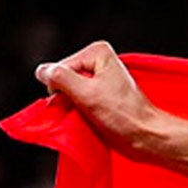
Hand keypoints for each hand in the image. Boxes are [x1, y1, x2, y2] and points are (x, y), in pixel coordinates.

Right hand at [34, 42, 161, 152]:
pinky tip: (90, 116)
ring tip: (91, 113)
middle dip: (67, 96)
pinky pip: (75, 100)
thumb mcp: (86, 93)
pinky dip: (77, 110)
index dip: (62, 87)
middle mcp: (98, 61)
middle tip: (87, 108)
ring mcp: (99, 78)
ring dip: (71, 105)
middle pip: (61, 78)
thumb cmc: (123, 115)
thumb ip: (60, 78)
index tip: (85, 99)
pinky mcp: (99, 94)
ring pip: (66, 91)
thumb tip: (42, 71)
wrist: (144, 136)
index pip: (58, 68)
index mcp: (97, 52)